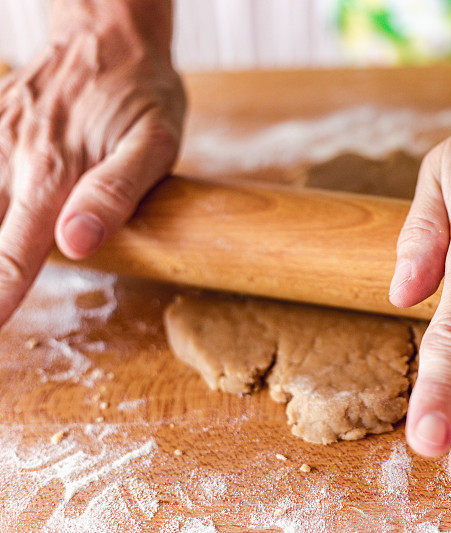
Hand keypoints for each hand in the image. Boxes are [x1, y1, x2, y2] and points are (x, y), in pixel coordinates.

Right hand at [0, 21, 184, 325]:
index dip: (0, 290)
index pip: (16, 247)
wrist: (111, 37)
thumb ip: (117, 192)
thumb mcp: (155, 143)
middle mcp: (13, 156)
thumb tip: (78, 242)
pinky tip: (6, 199)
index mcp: (55, 171)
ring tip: (10, 261)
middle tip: (0, 299)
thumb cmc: (142, 94)